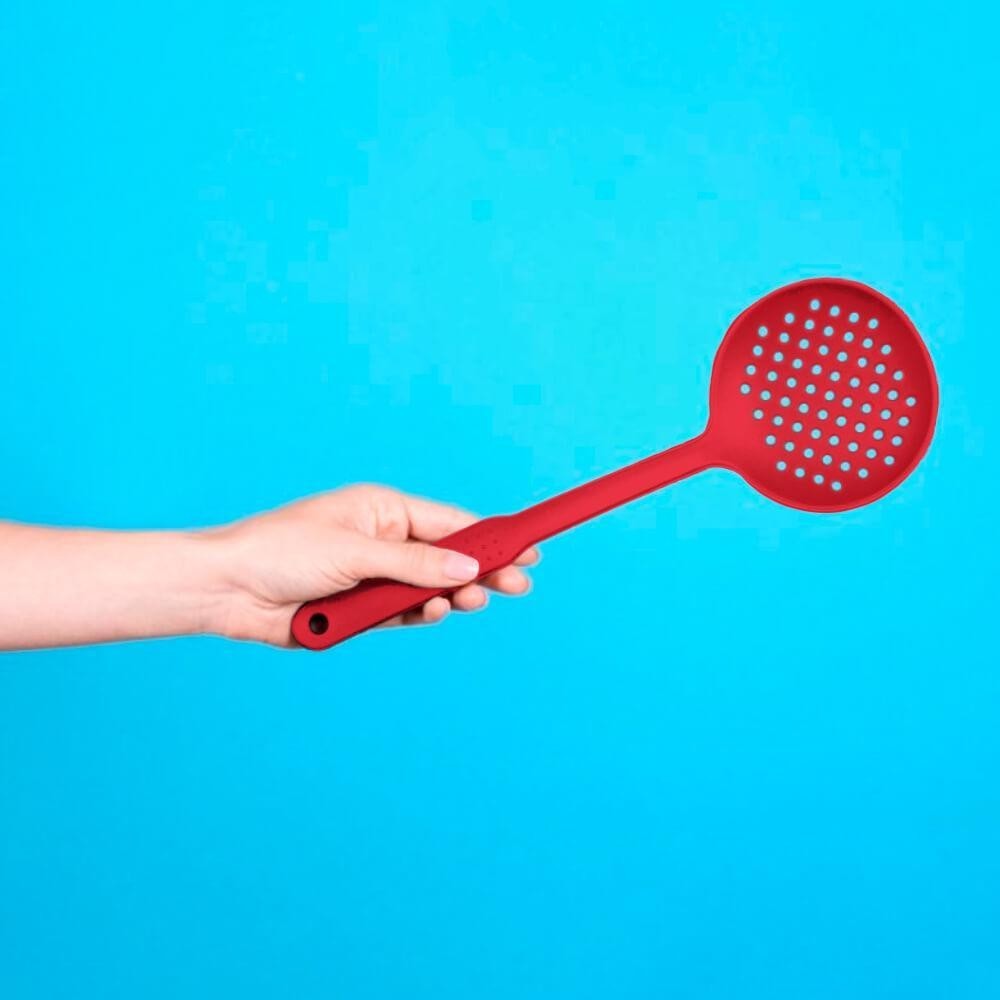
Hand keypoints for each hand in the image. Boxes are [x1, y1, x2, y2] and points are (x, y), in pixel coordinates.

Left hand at [212, 485, 537, 646]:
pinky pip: (402, 614)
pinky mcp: (360, 610)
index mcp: (383, 510)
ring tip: (467, 604)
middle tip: (517, 586)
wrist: (227, 590)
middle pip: (447, 559)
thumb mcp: (355, 553)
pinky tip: (432, 614)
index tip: (528, 547)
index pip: (450, 523)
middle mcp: (383, 541)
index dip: (490, 537)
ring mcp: (373, 577)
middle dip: (481, 572)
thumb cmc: (282, 551)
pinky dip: (418, 616)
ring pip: (428, 590)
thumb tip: (467, 568)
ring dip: (449, 598)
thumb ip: (415, 565)